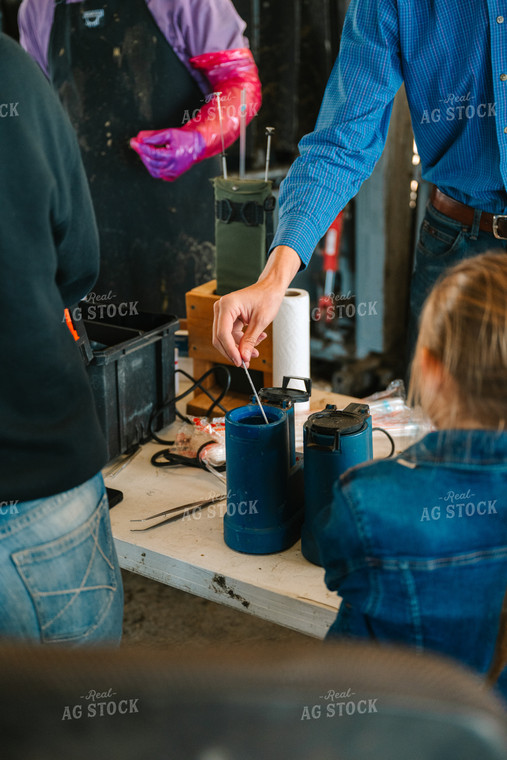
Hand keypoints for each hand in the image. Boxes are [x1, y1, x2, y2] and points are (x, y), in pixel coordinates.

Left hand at [130, 128, 205, 180]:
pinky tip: (153, 159)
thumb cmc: (184, 138)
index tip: (133, 141)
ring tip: (144, 151)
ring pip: (154, 171)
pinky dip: (154, 168)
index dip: (141, 147)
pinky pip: (160, 175)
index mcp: (172, 156)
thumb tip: (140, 137)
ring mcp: (173, 173)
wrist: (198, 146)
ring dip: (146, 161)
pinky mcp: (173, 176)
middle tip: (137, 145)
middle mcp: (173, 167)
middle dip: (142, 153)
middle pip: (151, 162)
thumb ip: (154, 136)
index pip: (152, 153)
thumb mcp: (169, 133)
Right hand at [212, 245, 302, 366]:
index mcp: (227, 305)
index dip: (230, 350)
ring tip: (255, 351)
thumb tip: (244, 357)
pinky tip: (256, 340)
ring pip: (226, 338)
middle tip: (246, 361)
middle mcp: (221, 308)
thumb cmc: (267, 297)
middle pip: (220, 338)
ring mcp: (224, 313)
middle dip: (233, 351)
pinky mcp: (229, 318)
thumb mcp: (260, 321)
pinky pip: (231, 334)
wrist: (271, 288)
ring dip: (239, 347)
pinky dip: (242, 341)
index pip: (222, 333)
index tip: (239, 361)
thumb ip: (250, 340)